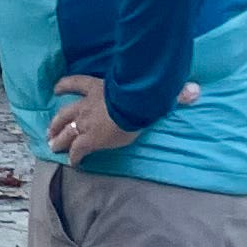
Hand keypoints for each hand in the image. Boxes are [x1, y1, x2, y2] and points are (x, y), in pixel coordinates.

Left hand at [43, 70, 193, 162]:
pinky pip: (77, 150)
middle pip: (65, 112)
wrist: (131, 106)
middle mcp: (86, 105)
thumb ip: (173, 92)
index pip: (75, 83)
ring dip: (57, 137)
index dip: (64, 85)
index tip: (55, 88)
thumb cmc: (140, 96)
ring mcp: (85, 122)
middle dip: (57, 121)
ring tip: (51, 144)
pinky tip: (71, 163)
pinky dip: (73, 156)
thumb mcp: (152, 91)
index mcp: (97, 88)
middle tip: (50, 129)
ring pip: (65, 130)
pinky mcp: (89, 139)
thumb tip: (196, 91)